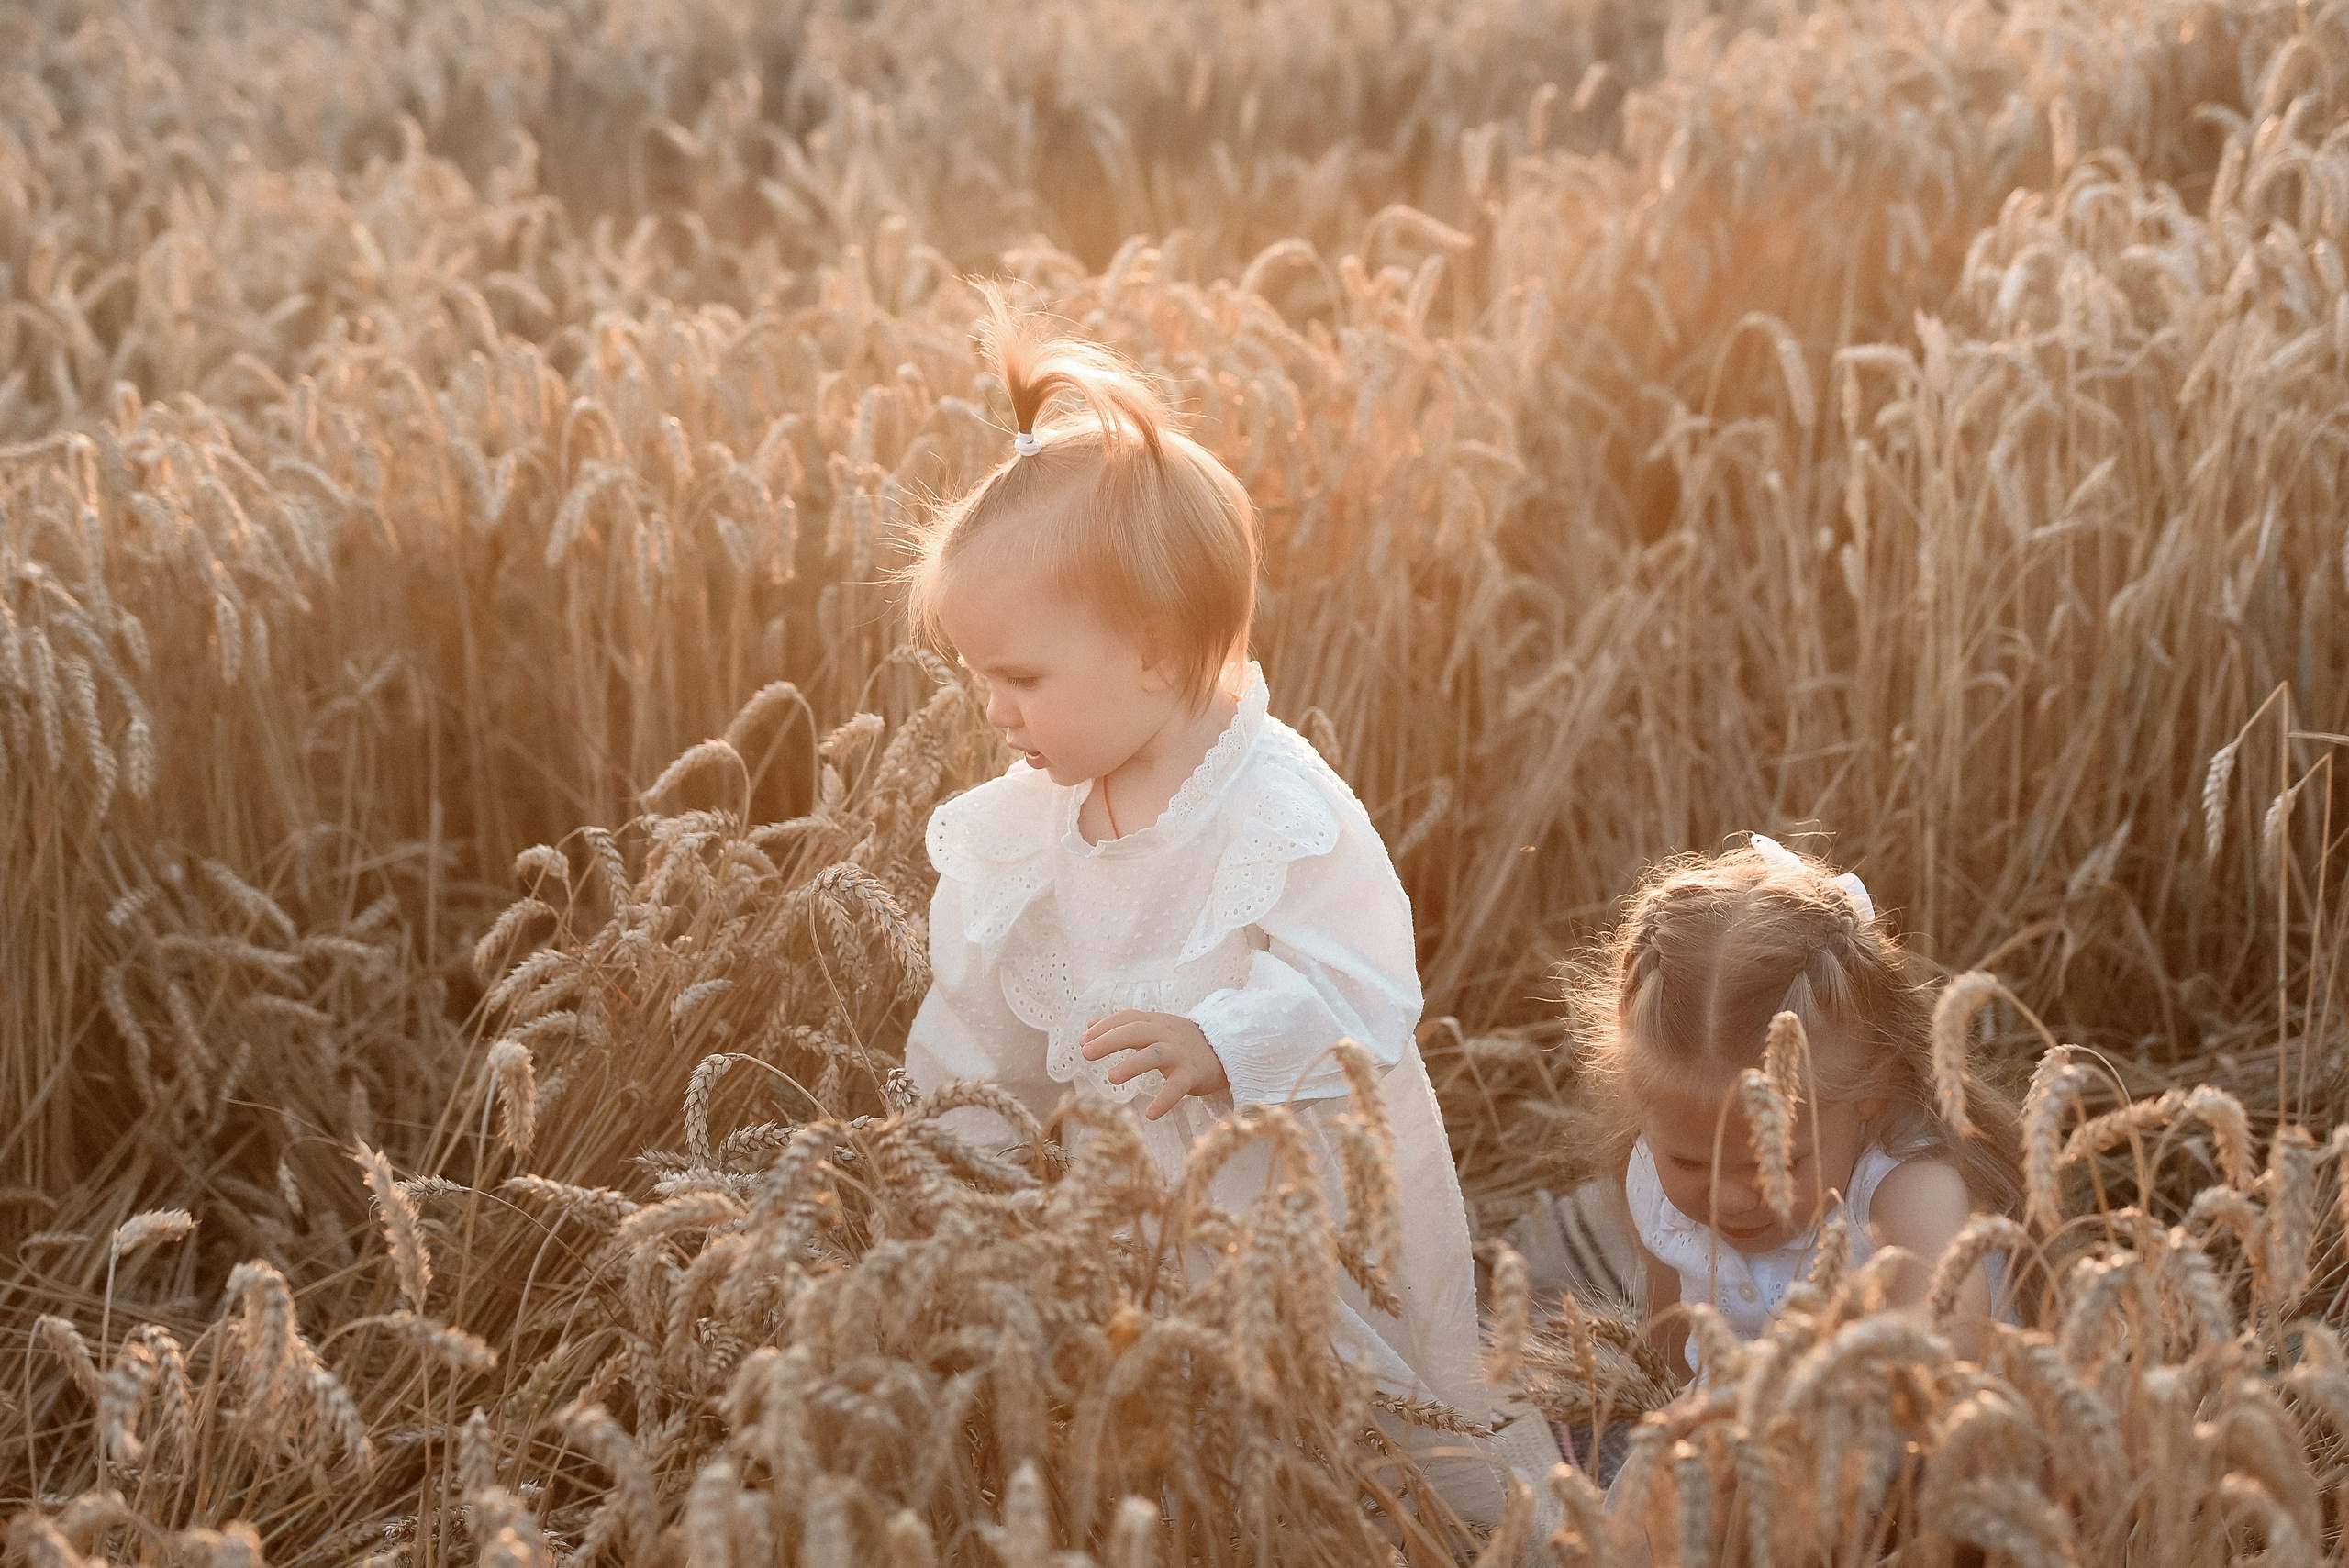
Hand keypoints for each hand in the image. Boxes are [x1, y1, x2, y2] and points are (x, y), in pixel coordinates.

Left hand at [1078, 1010, 1228, 1120]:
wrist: (1226, 1050)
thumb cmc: (1183, 1042)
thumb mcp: (1154, 1028)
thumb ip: (1123, 1027)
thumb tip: (1089, 1025)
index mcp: (1155, 1022)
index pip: (1126, 1018)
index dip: (1104, 1027)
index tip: (1083, 1040)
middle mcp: (1166, 1034)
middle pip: (1135, 1031)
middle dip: (1109, 1040)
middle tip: (1086, 1053)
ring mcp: (1180, 1053)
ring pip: (1154, 1054)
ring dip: (1132, 1064)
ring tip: (1111, 1078)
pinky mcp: (1192, 1073)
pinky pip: (1177, 1087)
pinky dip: (1164, 1100)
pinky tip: (1150, 1114)